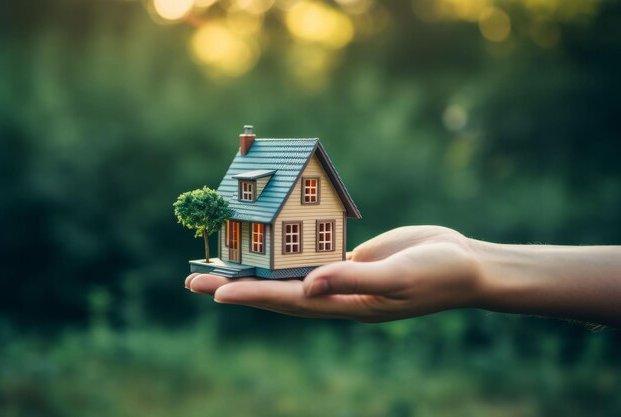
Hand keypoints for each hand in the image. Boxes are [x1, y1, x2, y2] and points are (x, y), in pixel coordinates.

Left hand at [185, 226, 482, 321]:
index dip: (252, 294)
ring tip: (216, 263)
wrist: (463, 264)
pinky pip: (308, 254)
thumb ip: (354, 280)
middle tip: (193, 279)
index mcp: (344, 304)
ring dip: (251, 267)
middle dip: (236, 285)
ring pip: (286, 272)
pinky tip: (264, 244)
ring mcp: (340, 275)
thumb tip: (310, 285)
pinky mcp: (348, 258)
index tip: (217, 292)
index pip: (288, 300)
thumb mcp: (397, 278)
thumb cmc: (437, 274)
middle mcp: (334, 293)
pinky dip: (283, 250)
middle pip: (274, 291)